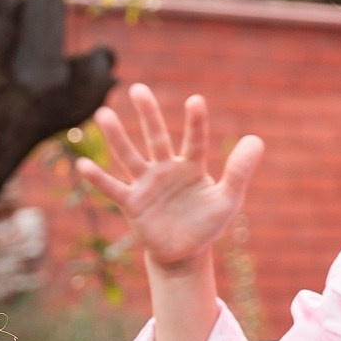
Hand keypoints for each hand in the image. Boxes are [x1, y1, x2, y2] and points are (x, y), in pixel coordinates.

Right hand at [74, 84, 263, 268]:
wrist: (184, 252)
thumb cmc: (206, 222)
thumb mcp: (228, 198)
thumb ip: (239, 170)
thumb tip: (257, 139)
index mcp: (191, 166)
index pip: (194, 140)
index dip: (195, 122)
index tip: (195, 100)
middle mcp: (166, 169)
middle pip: (156, 137)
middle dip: (148, 114)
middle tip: (137, 89)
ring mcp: (147, 184)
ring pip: (130, 156)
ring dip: (117, 137)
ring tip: (103, 114)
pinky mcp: (132, 203)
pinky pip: (113, 188)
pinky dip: (98, 178)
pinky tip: (83, 164)